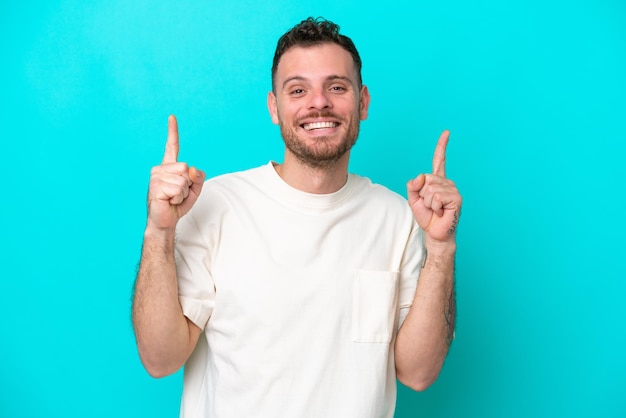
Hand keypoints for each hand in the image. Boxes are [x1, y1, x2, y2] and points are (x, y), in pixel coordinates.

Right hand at [147, 115, 204, 230]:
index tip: (172, 117)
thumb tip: (192, 169)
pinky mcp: (155, 186)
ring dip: (183, 193)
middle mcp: (160, 168)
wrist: (165, 221)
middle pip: (186, 168)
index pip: (172, 146)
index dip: (172, 131)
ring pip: (183, 180)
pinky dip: (177, 198)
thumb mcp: (194, 190)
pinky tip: (168, 201)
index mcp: (169, 167)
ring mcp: (156, 176)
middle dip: (188, 185)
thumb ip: (198, 177)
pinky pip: (178, 188)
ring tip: (172, 198)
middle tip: (177, 194)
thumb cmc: (177, 205)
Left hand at [407, 130, 461, 243]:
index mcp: (437, 181)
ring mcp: (453, 190)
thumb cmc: (426, 217)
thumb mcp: (413, 199)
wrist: (434, 233)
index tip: (446, 133)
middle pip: (426, 179)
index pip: (439, 160)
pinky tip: (441, 211)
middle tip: (430, 205)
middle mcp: (447, 182)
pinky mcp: (456, 198)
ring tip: (435, 209)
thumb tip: (421, 177)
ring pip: (430, 189)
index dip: (442, 146)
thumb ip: (412, 185)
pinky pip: (437, 196)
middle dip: (422, 194)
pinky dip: (435, 206)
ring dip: (428, 202)